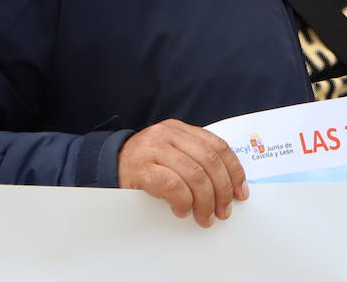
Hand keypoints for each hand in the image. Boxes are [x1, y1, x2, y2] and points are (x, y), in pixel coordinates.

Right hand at [117, 119, 248, 226]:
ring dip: (204, 200)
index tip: (240, 192)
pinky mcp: (140, 167)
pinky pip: (171, 184)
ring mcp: (154, 149)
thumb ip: (195, 161)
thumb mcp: (171, 154)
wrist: (106, 165)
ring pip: (194, 174)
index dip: (234, 171)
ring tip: (205, 217)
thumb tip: (227, 188)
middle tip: (223, 211)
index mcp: (181, 130)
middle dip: (222, 189)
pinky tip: (182, 210)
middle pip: (209, 160)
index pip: (218, 147)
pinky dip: (182, 200)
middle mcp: (169, 134)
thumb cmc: (144, 164)